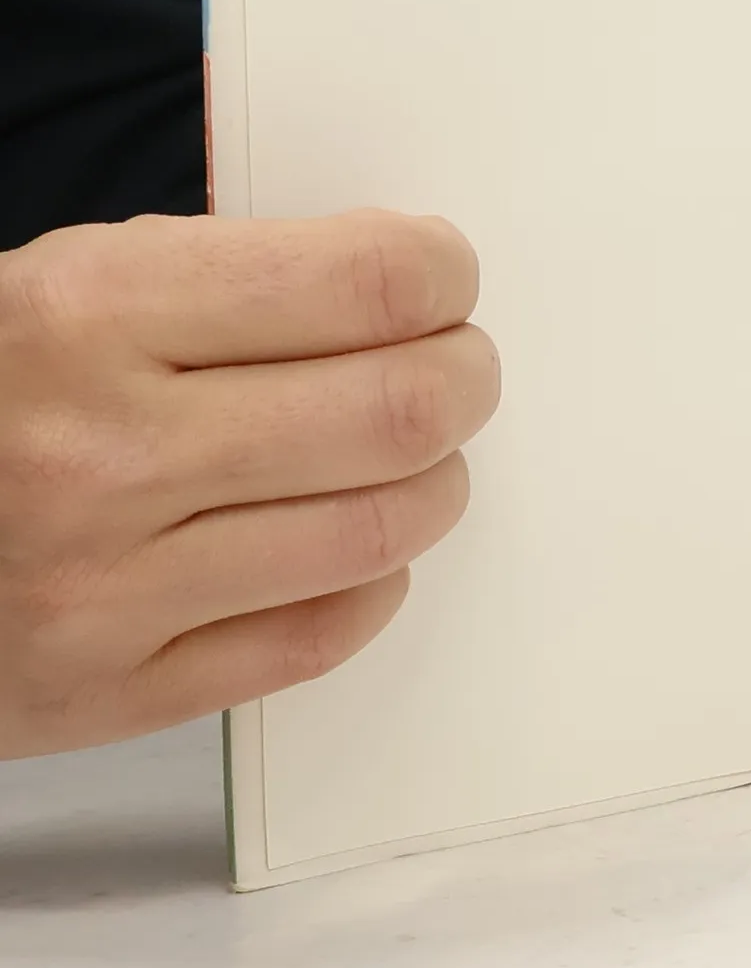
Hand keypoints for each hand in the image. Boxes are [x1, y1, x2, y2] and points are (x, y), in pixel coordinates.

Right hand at [0, 211, 498, 758]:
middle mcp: (101, 455)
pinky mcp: (108, 692)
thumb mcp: (68, 282)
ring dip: (433, 482)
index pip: (365, 284)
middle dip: (464, 379)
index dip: (440, 274)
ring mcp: (103, 589)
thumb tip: (409, 286)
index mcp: (87, 315)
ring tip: (413, 455)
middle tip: (459, 368)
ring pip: (378, 531)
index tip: (445, 277)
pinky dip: (369, 581)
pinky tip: (352, 540)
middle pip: (399, 412)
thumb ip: (234, 278)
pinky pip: (315, 639)